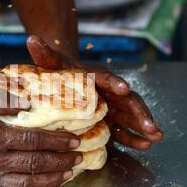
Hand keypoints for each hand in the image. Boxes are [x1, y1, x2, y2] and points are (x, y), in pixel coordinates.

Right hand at [0, 87, 81, 186]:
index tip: (73, 139)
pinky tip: (46, 182)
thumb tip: (28, 103)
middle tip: (79, 155)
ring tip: (70, 172)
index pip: (33, 140)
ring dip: (52, 178)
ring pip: (27, 182)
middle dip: (61, 159)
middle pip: (36, 162)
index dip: (56, 140)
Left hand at [27, 35, 162, 150]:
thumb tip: (31, 39)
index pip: (107, 78)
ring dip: (143, 126)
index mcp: (95, 76)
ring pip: (130, 116)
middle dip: (139, 113)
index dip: (115, 83)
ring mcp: (111, 107)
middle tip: (150, 126)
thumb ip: (45, 55)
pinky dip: (133, 138)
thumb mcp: (52, 64)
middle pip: (127, 100)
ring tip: (156, 137)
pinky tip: (145, 146)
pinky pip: (123, 130)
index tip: (124, 88)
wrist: (66, 77)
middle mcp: (108, 91)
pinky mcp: (110, 120)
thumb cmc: (60, 71)